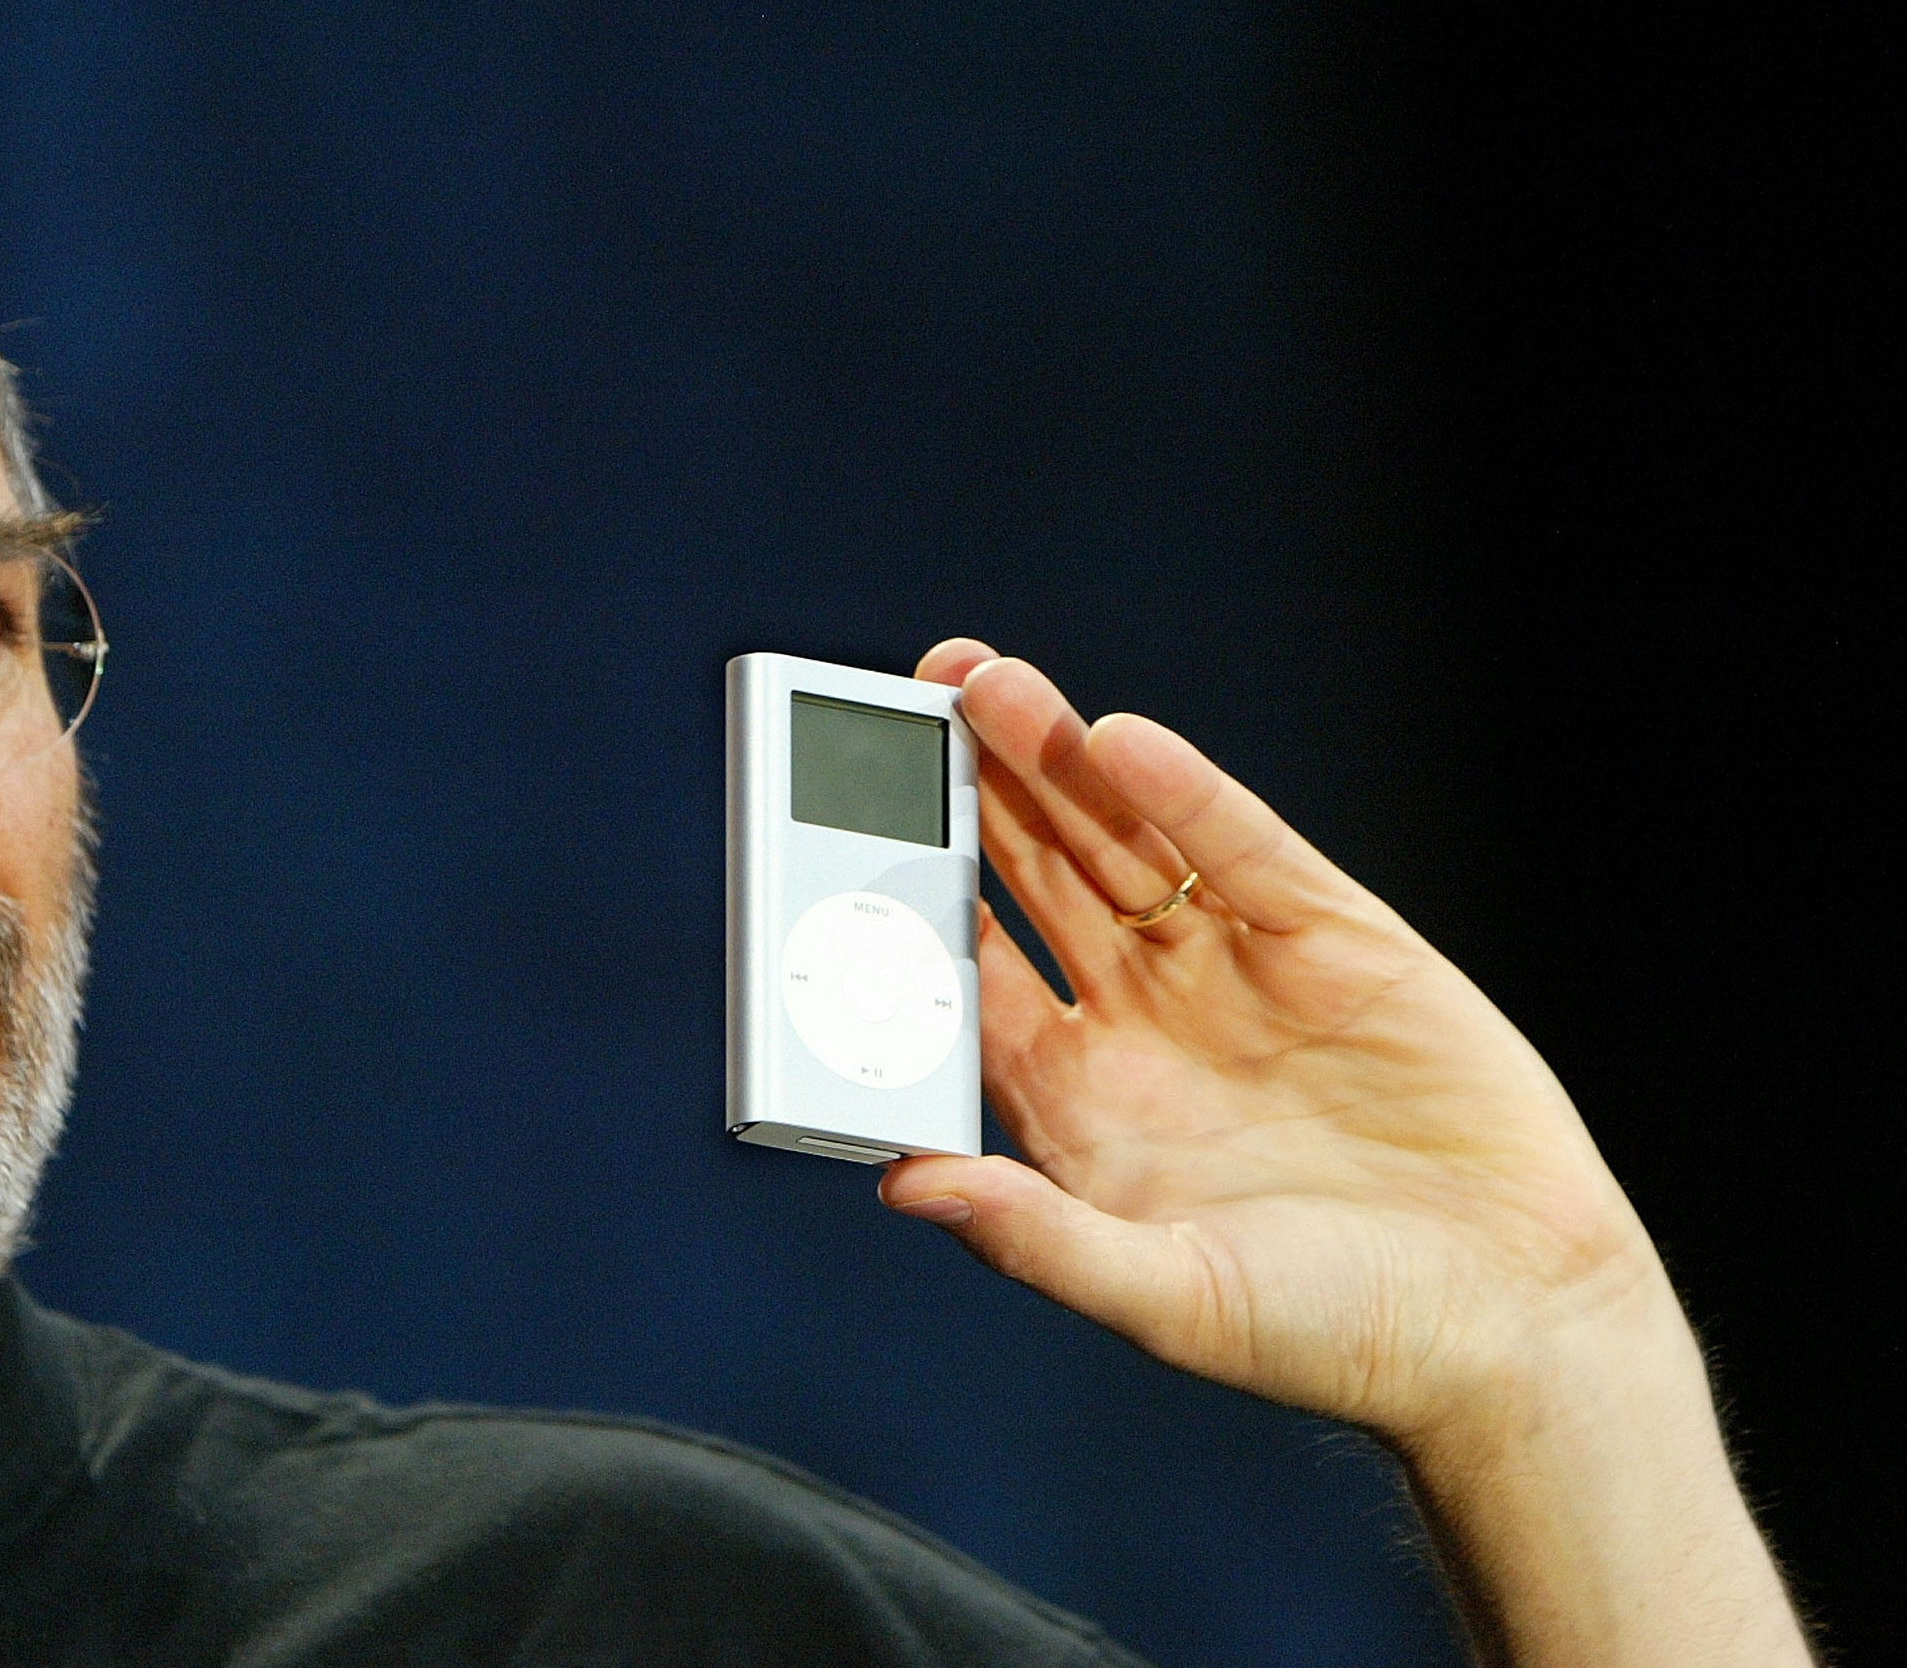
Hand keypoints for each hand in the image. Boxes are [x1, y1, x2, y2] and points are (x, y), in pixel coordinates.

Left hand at [878, 640, 1664, 1439]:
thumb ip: (1033, 1240)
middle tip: (900, 709)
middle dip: (966, 794)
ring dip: (1052, 763)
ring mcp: (1232, 969)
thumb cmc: (1333, 1335)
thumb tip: (904, 1185)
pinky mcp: (1331, 936)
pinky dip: (1182, 792)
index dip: (902, 909)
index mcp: (1075, 1102)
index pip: (964, 977)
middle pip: (1031, 881)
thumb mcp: (1165, 1300)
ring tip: (980, 684)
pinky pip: (1239, 848)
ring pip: (1121, 841)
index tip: (830, 844)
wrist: (1517, 1324)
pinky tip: (1119, 743)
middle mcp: (1140, 1019)